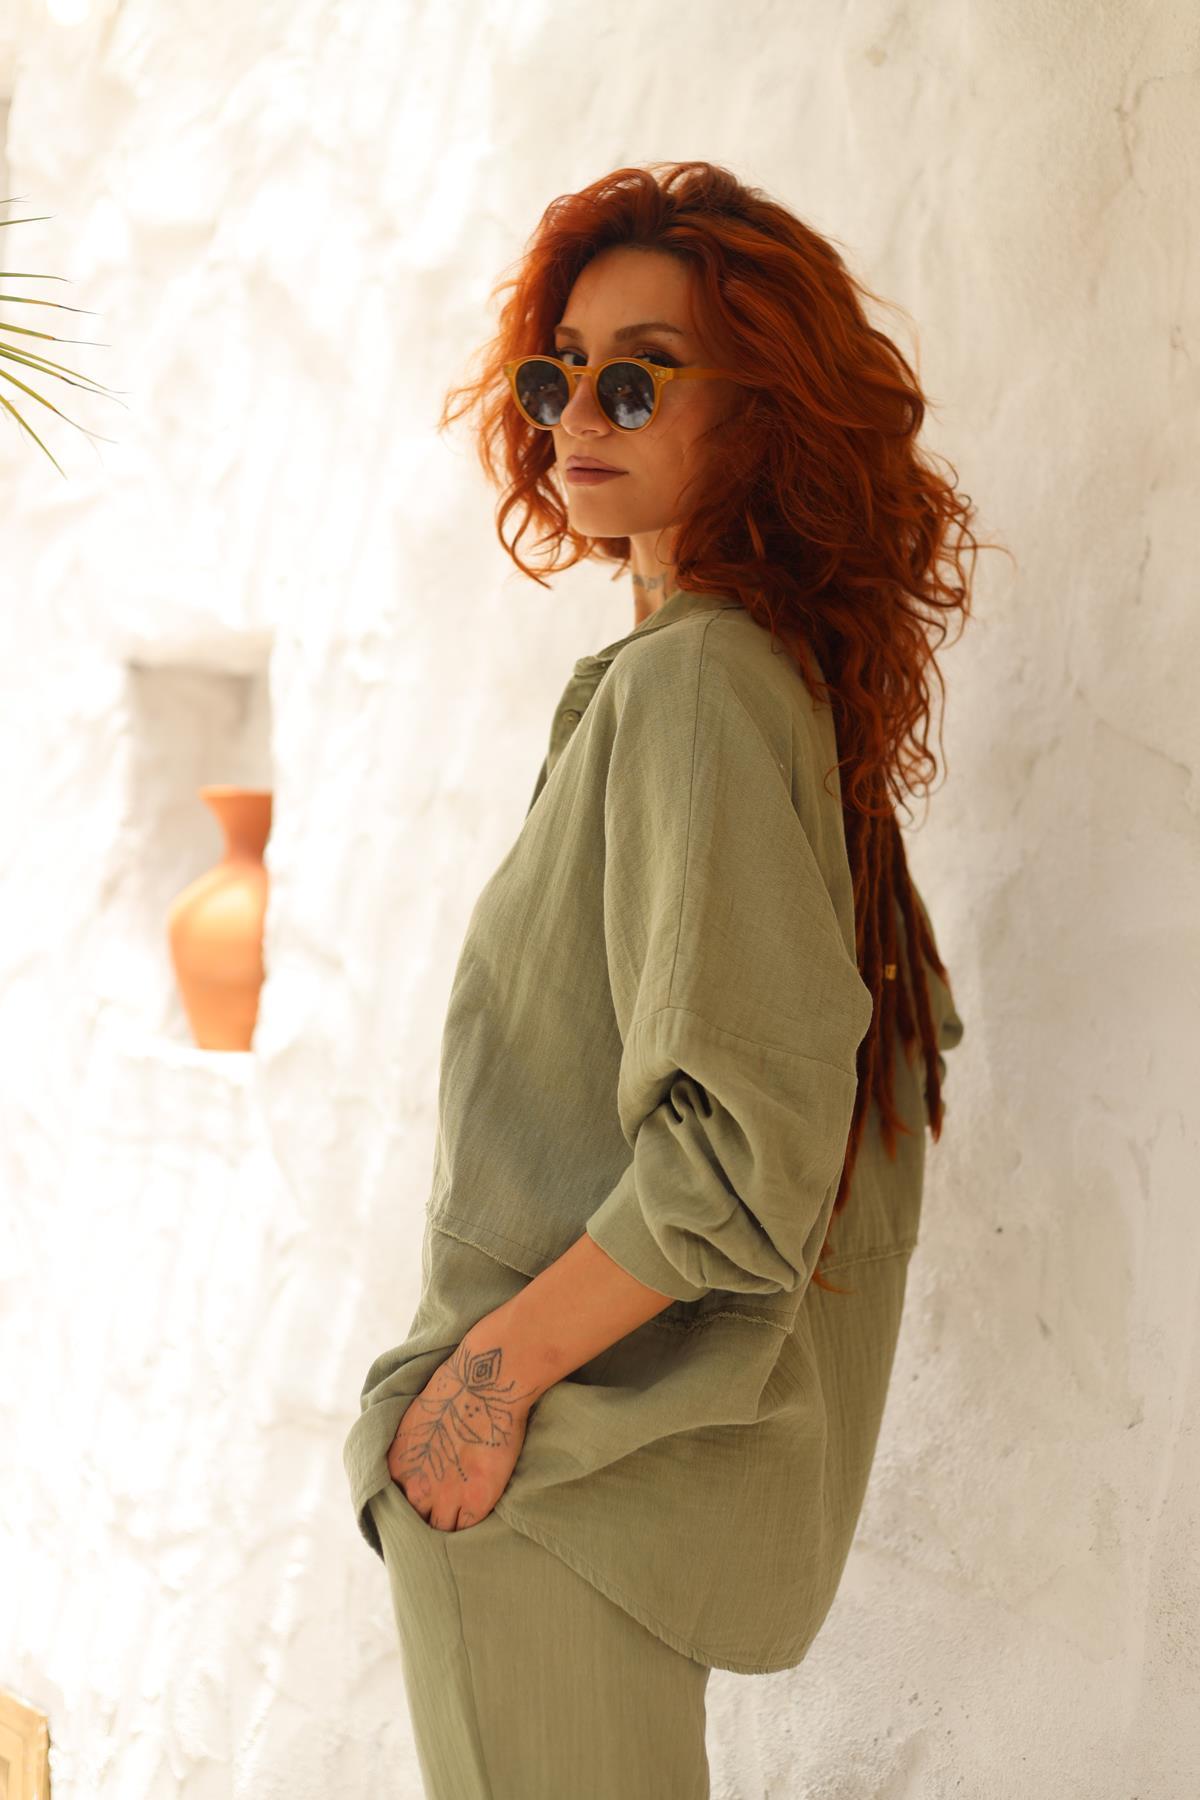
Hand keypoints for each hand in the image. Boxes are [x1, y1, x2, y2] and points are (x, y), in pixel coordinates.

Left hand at [385, 1335, 539, 1531]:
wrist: (482, 1384)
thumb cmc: (451, 1392)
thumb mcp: (415, 1424)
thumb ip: (414, 1453)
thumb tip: (422, 1463)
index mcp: (397, 1467)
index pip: (394, 1504)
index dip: (408, 1505)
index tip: (419, 1505)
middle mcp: (417, 1488)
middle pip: (414, 1523)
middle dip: (424, 1520)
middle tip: (437, 1519)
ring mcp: (447, 1498)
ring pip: (440, 1531)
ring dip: (447, 1527)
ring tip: (456, 1528)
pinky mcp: (477, 1501)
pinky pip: (467, 1529)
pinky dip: (469, 1529)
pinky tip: (474, 1523)